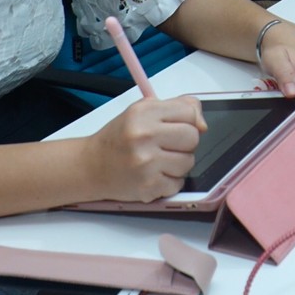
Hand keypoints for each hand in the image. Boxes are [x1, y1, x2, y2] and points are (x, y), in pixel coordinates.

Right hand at [87, 96, 205, 202]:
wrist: (91, 166)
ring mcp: (146, 163)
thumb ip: (177, 108)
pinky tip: (153, 175)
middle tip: (167, 146)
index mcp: (143, 112)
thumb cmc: (120, 138)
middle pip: (192, 138)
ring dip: (178, 164)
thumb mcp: (143, 111)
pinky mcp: (148, 186)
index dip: (188, 121)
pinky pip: (178, 183)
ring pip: (189, 162)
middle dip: (185, 143)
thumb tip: (203, 125)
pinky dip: (169, 181)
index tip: (176, 127)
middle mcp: (144, 135)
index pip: (189, 112)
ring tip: (159, 161)